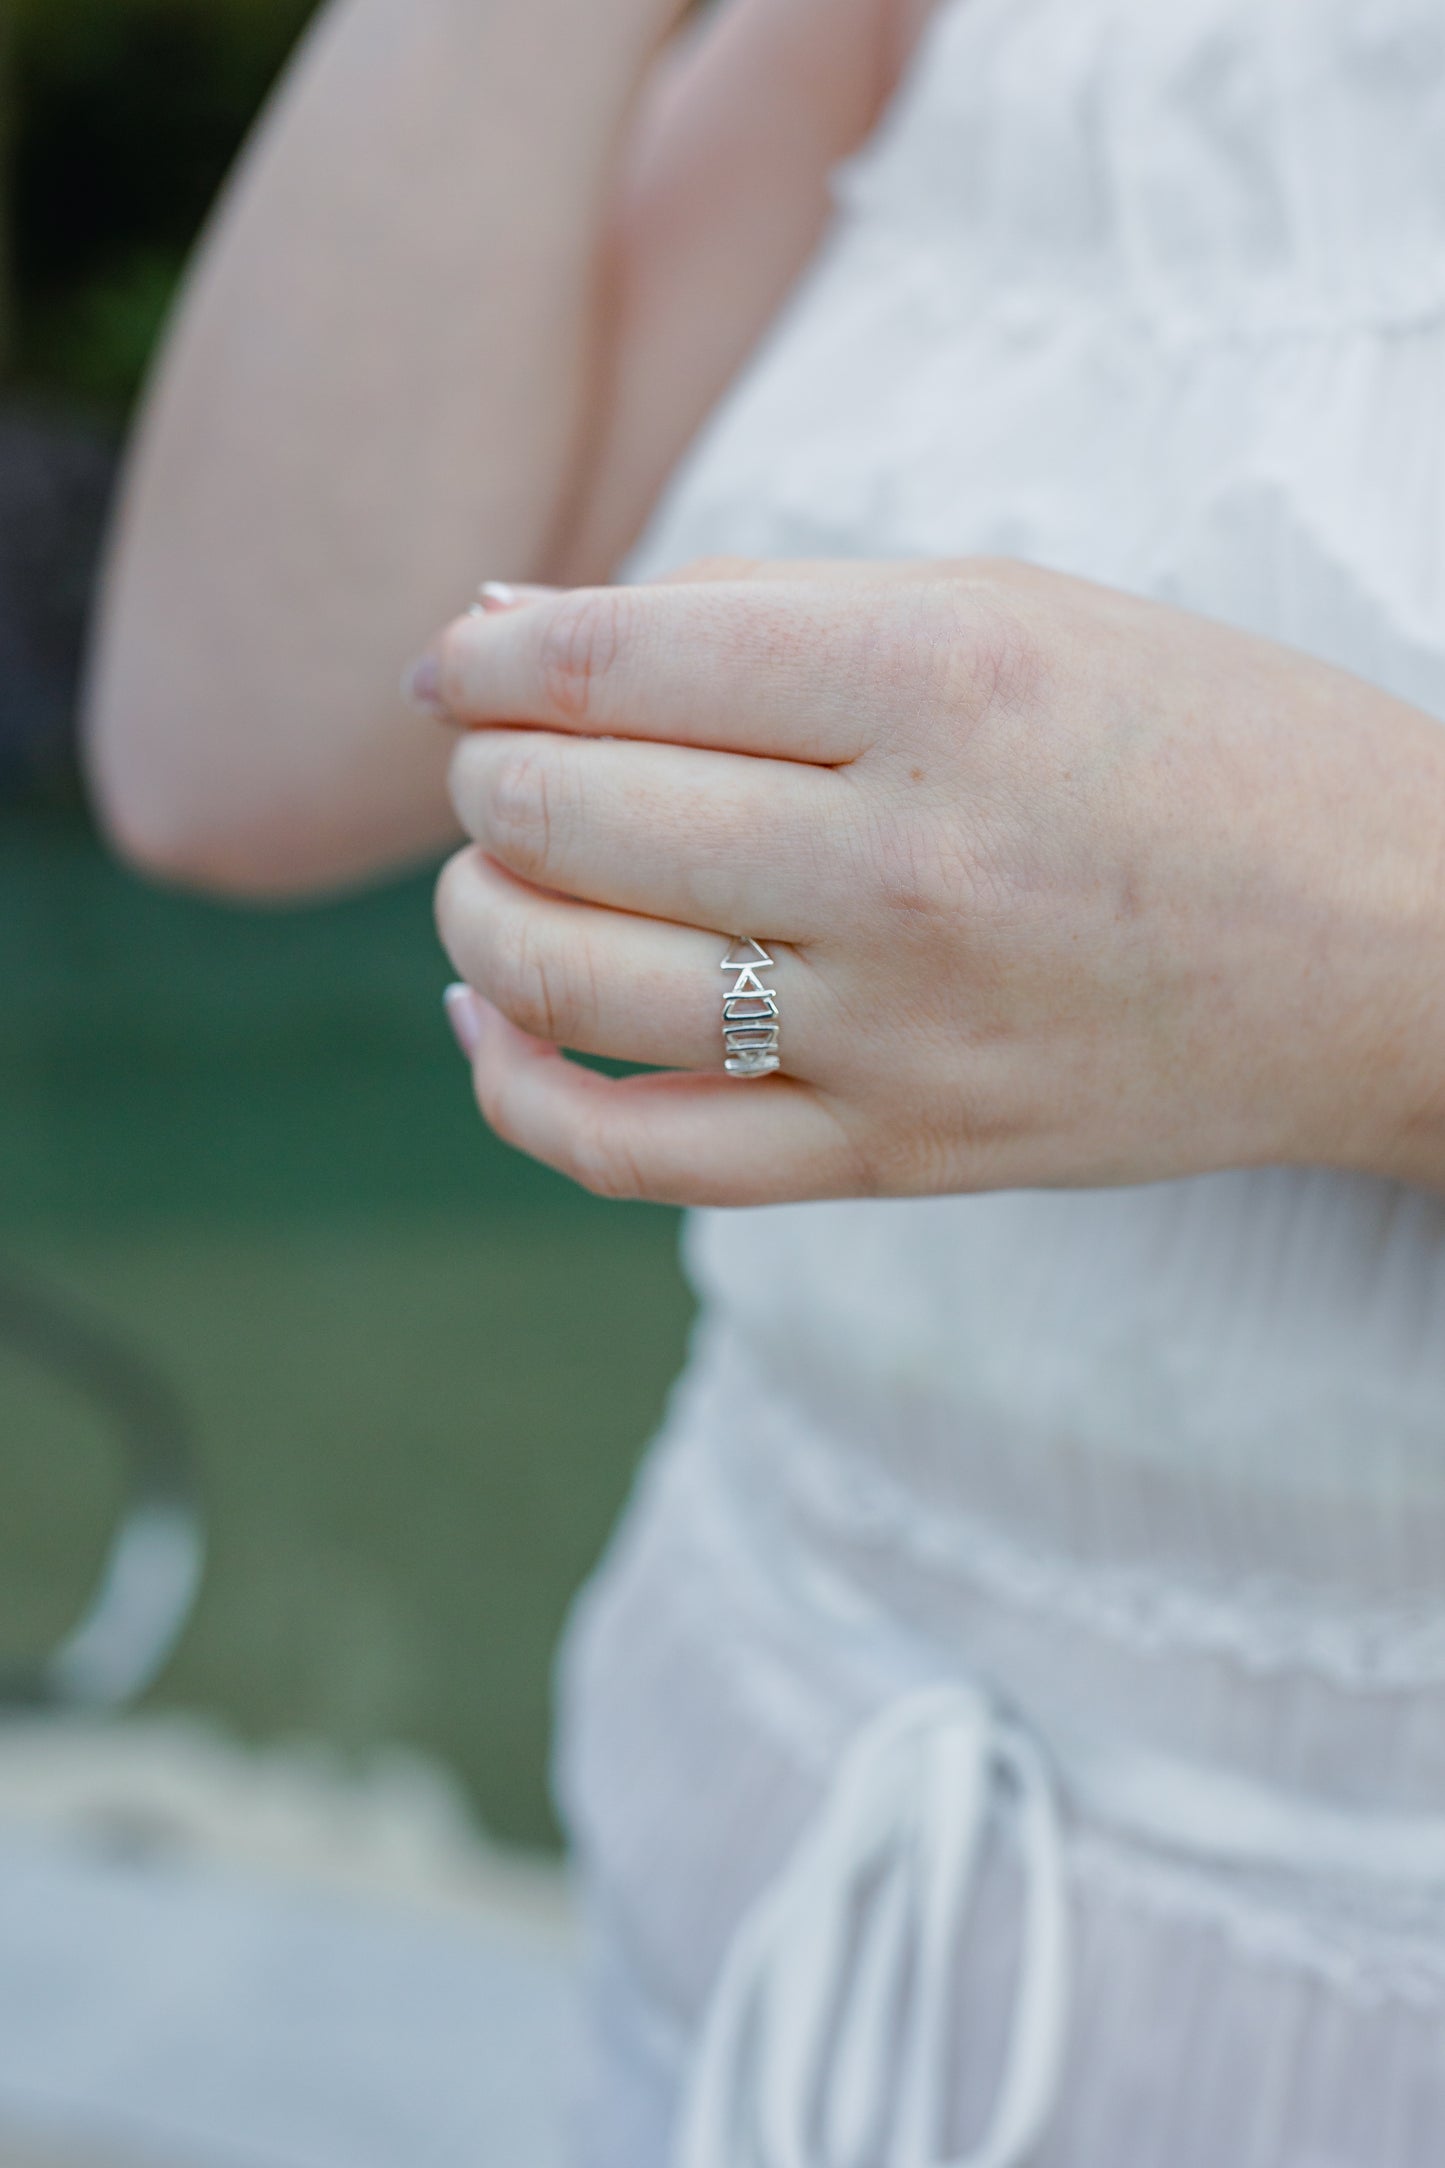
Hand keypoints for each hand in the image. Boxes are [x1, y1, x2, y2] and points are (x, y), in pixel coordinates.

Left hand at [427, 560, 1444, 1205]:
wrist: (1398, 951)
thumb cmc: (1205, 745)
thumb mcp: (1011, 607)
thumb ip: (752, 606)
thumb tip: (502, 629)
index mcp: (941, 680)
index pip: (607, 661)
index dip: (484, 660)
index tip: (459, 666)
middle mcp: (907, 862)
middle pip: (559, 816)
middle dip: (485, 775)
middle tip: (502, 759)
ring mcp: (900, 1031)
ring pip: (566, 982)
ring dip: (477, 911)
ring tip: (497, 872)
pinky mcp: (899, 1155)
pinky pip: (636, 1154)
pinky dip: (518, 1089)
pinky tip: (493, 1017)